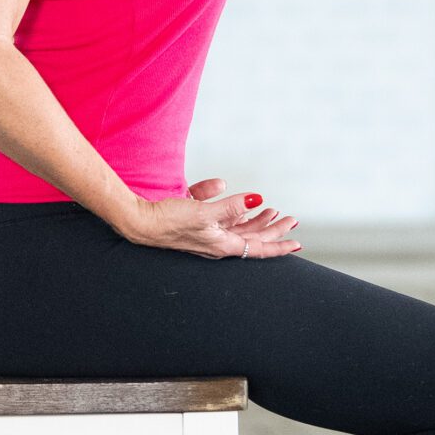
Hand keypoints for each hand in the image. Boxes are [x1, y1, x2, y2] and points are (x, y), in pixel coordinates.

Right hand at [120, 177, 301, 258]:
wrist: (137, 220)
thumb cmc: (168, 221)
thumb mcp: (204, 213)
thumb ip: (231, 206)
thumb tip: (257, 199)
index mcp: (221, 244)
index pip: (257, 247)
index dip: (278, 244)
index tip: (296, 243)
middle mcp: (215, 241)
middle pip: (250, 236)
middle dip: (271, 228)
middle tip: (290, 219)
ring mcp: (204, 232)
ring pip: (235, 226)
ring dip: (253, 217)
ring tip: (269, 209)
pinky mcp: (192, 221)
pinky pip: (212, 210)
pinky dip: (220, 199)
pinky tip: (221, 186)